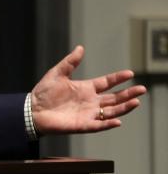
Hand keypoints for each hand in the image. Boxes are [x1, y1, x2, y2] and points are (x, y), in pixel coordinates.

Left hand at [31, 45, 146, 133]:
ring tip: (136, 102)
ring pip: (111, 111)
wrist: (31, 110)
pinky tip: (118, 121)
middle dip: (128, 94)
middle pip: (114, 98)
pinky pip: (98, 125)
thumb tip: (80, 47)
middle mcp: (91, 101)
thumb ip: (70, 62)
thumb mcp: (57, 74)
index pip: (107, 82)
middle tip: (142, 89)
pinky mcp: (82, 125)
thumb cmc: (43, 93)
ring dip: (124, 107)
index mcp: (86, 88)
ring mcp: (88, 113)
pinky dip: (108, 123)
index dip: (118, 78)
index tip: (130, 73)